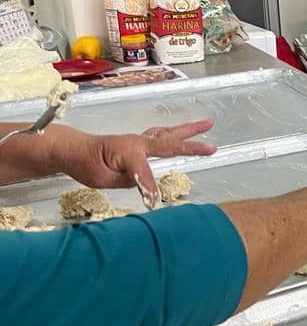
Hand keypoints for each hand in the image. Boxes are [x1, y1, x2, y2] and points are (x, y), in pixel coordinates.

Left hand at [58, 120, 216, 202]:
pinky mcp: (139, 141)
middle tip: (213, 147)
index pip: (144, 171)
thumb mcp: (103, 178)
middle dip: (192, 145)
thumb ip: (129, 181)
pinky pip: (161, 135)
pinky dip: (175, 132)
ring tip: (208, 123)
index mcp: (128, 151)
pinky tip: (182, 133)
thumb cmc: (86, 164)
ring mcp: (139, 140)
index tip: (153, 202)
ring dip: (189, 130)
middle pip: (169, 143)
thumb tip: (150, 190)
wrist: (74, 150)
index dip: (149, 187)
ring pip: (168, 134)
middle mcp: (137, 142)